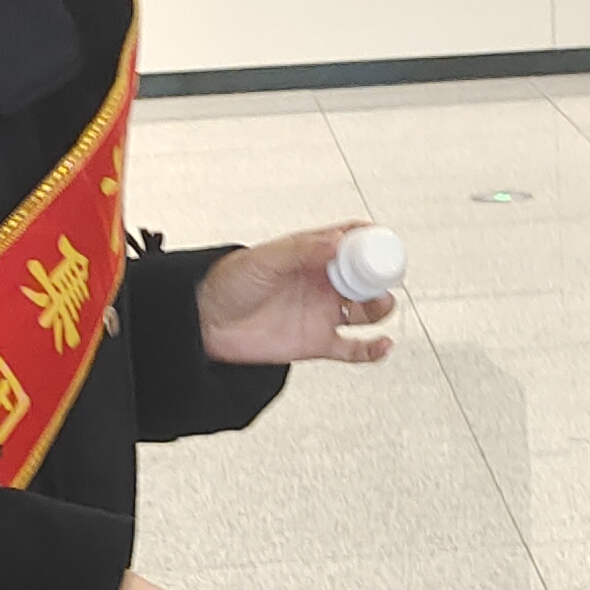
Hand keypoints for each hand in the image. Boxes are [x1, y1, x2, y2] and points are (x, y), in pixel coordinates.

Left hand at [198, 224, 394, 368]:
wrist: (205, 324)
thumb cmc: (227, 283)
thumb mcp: (265, 259)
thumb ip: (302, 250)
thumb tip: (336, 241)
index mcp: (312, 255)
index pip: (352, 241)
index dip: (372, 240)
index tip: (384, 242)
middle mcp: (321, 283)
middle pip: (366, 277)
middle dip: (380, 276)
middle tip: (381, 278)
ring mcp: (322, 313)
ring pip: (367, 311)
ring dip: (381, 307)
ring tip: (381, 305)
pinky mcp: (318, 343)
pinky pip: (354, 348)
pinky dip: (373, 349)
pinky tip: (384, 344)